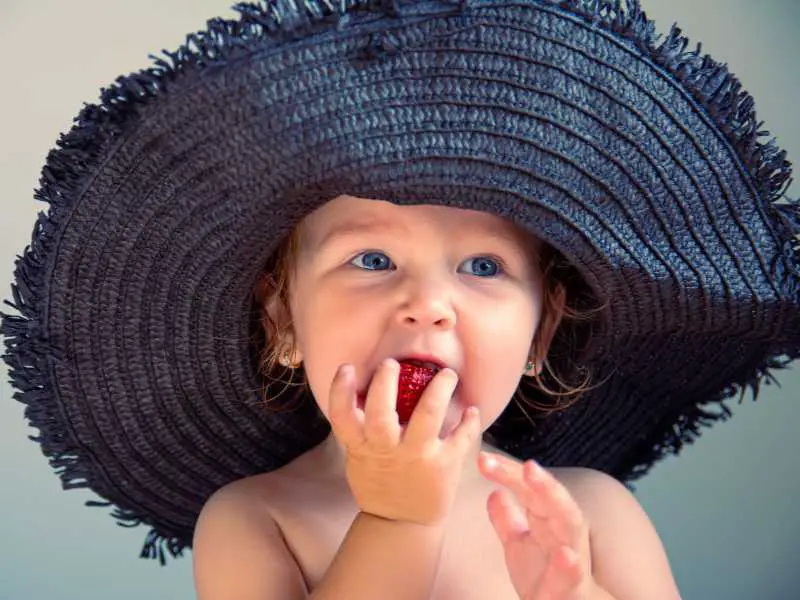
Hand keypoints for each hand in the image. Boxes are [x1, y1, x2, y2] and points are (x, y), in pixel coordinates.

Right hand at [328, 358, 481, 525]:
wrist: (402, 523)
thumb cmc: (379, 484)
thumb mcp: (359, 458)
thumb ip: (360, 430)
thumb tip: (359, 389)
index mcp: (362, 447)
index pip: (342, 417)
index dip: (340, 391)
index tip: (347, 368)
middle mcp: (387, 450)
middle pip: (381, 413)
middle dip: (386, 383)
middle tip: (392, 363)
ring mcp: (416, 456)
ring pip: (427, 416)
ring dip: (439, 390)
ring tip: (447, 374)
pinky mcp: (443, 464)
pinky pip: (460, 437)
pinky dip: (469, 421)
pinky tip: (472, 409)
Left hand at [479, 452, 594, 599]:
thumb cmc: (545, 576)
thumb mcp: (519, 545)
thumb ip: (506, 519)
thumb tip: (493, 491)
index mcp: (549, 519)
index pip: (529, 489)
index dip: (509, 472)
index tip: (484, 460)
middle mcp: (564, 532)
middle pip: (554, 501)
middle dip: (542, 482)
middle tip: (527, 465)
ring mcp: (572, 558)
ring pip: (571, 527)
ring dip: (557, 504)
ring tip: (537, 481)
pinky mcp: (573, 587)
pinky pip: (573, 576)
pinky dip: (570, 566)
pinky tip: (565, 555)